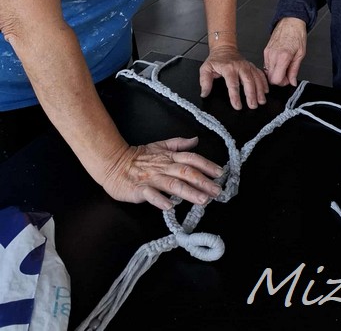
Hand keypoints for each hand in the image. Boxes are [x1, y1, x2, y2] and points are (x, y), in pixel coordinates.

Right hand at [102, 137, 222, 209]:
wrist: (114, 163)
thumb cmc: (139, 157)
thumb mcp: (160, 146)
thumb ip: (179, 144)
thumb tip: (196, 140)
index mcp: (169, 157)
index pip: (192, 159)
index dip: (207, 165)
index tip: (220, 173)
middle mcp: (163, 167)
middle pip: (186, 172)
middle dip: (203, 181)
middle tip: (217, 191)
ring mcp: (151, 178)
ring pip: (173, 184)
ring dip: (189, 192)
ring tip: (203, 200)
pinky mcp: (139, 189)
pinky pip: (150, 195)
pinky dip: (160, 200)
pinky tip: (170, 206)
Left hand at [199, 46, 268, 109]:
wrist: (224, 48)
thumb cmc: (216, 60)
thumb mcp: (205, 69)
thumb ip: (205, 82)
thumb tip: (204, 94)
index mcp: (228, 68)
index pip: (233, 84)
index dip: (235, 96)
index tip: (237, 106)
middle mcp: (240, 66)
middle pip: (248, 81)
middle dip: (251, 94)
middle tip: (252, 106)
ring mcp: (247, 66)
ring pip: (256, 78)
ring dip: (260, 90)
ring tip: (261, 101)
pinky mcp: (252, 66)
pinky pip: (260, 74)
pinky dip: (264, 82)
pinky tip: (266, 91)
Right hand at [263, 17, 306, 86]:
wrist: (291, 22)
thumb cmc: (297, 34)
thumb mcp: (300, 54)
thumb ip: (294, 70)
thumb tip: (292, 81)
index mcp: (283, 57)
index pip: (276, 79)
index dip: (283, 83)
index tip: (288, 79)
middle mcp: (273, 55)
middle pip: (270, 78)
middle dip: (279, 79)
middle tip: (287, 74)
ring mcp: (268, 53)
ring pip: (267, 72)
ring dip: (276, 73)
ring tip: (285, 66)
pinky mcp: (265, 51)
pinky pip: (267, 64)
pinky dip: (273, 67)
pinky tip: (280, 62)